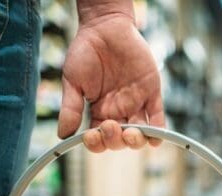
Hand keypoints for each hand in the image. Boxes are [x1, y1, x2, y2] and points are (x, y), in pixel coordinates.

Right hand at [58, 10, 163, 151]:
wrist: (105, 27)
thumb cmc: (85, 51)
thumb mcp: (73, 80)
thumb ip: (70, 108)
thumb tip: (62, 135)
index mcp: (99, 112)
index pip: (100, 138)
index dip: (97, 143)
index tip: (90, 136)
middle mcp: (119, 112)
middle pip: (120, 139)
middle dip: (115, 140)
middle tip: (110, 125)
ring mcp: (136, 104)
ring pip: (141, 133)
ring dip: (136, 140)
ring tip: (130, 133)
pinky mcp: (152, 93)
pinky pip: (158, 116)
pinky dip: (159, 130)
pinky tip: (155, 137)